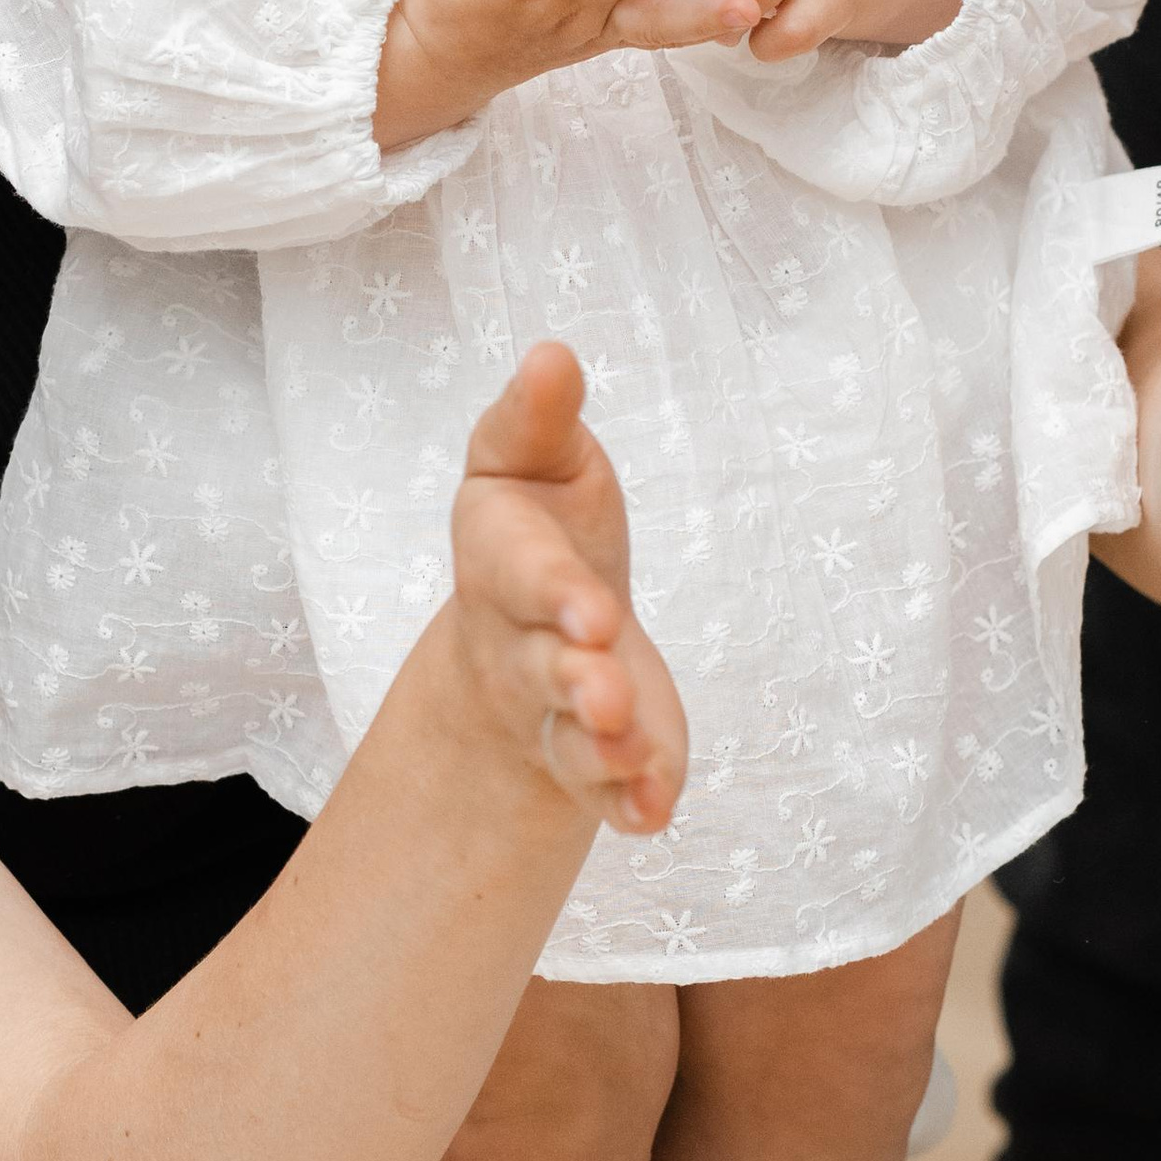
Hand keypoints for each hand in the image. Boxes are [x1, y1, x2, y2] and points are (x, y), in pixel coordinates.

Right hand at [373, 0, 760, 153]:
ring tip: (748, 3)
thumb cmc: (447, 0)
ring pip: (649, 17)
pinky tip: (745, 15)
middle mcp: (562, 8)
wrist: (452, 66)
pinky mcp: (608, 39)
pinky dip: (698, 28)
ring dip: (699, 11)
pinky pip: (656, 36)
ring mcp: (590, 29)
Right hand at [445, 344, 685, 838]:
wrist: (525, 628)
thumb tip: (552, 352)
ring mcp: (556, 709)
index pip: (523, 575)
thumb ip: (539, 415)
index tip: (595, 610)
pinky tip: (656, 808)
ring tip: (633, 748)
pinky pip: (606, 790)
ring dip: (603, 748)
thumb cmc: (536, 524)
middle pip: (542, 669)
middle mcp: (521, 643)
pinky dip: (630, 802)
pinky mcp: (596, 755)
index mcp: (504, 560)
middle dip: (575, 681)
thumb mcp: (528, 457)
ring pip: (572, 736)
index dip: (555, 595)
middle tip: (606, 691)